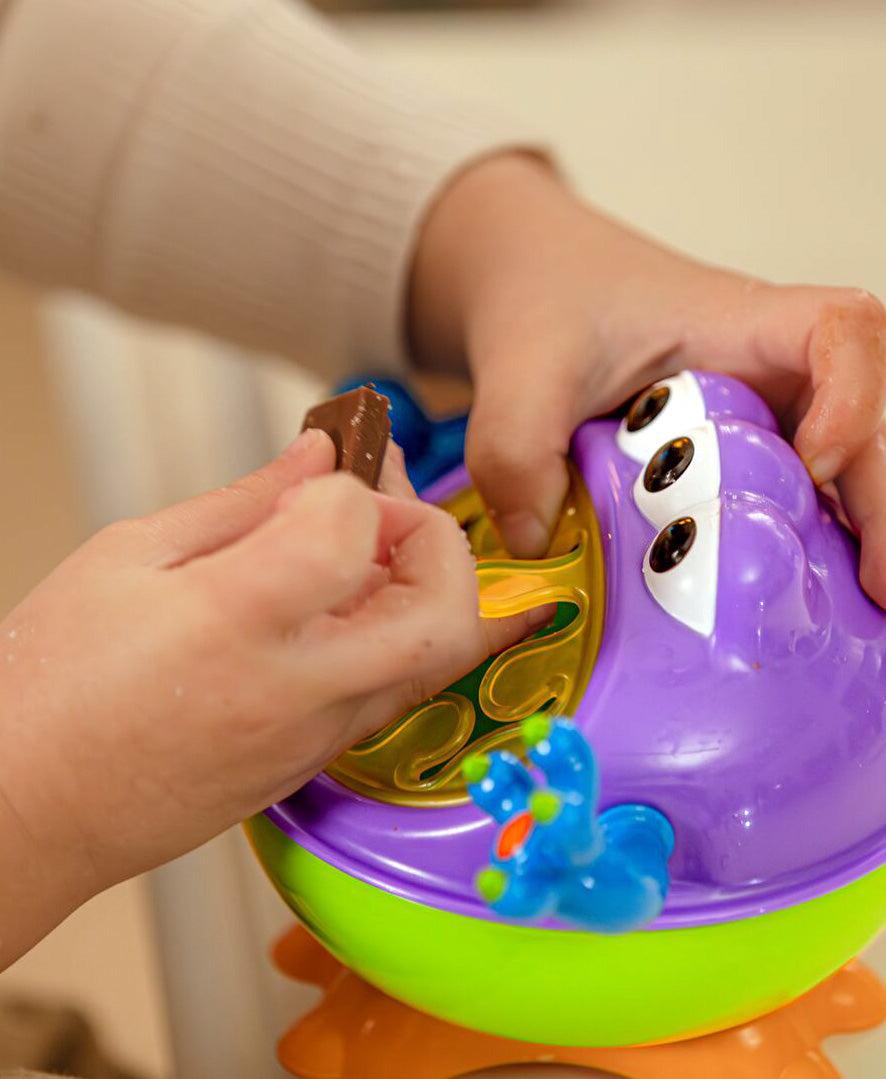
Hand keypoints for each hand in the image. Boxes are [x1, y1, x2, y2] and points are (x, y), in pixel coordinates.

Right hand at [0, 430, 539, 967]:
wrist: (28, 811)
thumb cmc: (52, 688)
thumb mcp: (129, 559)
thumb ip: (244, 503)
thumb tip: (317, 455)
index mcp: (232, 622)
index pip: (352, 533)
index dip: (354, 488)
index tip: (320, 478)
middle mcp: (294, 689)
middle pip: (445, 616)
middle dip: (440, 544)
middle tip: (384, 513)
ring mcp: (315, 737)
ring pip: (433, 658)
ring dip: (423, 589)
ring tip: (359, 551)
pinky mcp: (316, 763)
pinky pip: (391, 689)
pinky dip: (391, 632)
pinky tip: (336, 602)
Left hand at [409, 154, 885, 663]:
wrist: (546, 291)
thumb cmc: (551, 307)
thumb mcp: (519, 370)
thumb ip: (515, 448)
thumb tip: (542, 549)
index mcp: (738, 331)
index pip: (842, 331)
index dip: (853, 394)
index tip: (818, 461)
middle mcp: (782, 381)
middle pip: (882, 435)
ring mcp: (782, 428)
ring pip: (883, 481)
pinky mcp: (765, 470)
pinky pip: (836, 513)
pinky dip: (868, 566)